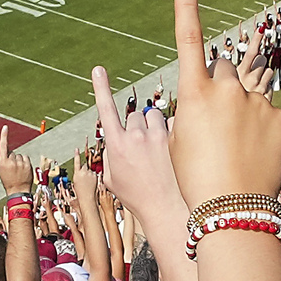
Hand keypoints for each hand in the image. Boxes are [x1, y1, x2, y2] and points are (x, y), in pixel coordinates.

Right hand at [90, 67, 188, 243]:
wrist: (171, 211)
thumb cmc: (140, 199)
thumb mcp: (113, 181)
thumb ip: (110, 155)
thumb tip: (115, 138)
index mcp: (116, 145)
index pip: (105, 109)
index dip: (101, 88)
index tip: (98, 69)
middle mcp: (136, 135)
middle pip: (137, 116)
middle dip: (141, 128)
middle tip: (149, 152)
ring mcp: (160, 134)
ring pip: (157, 117)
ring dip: (159, 130)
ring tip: (165, 156)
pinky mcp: (182, 136)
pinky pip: (178, 124)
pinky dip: (179, 135)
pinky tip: (181, 154)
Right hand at [164, 0, 280, 208]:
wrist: (233, 210)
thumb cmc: (196, 179)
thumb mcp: (182, 140)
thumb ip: (197, 109)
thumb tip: (214, 100)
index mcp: (195, 93)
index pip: (189, 39)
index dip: (186, 5)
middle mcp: (227, 89)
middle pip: (224, 70)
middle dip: (222, 85)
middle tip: (218, 123)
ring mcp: (257, 103)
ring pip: (249, 95)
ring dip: (244, 113)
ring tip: (238, 151)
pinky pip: (269, 116)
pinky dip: (263, 132)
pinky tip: (257, 157)